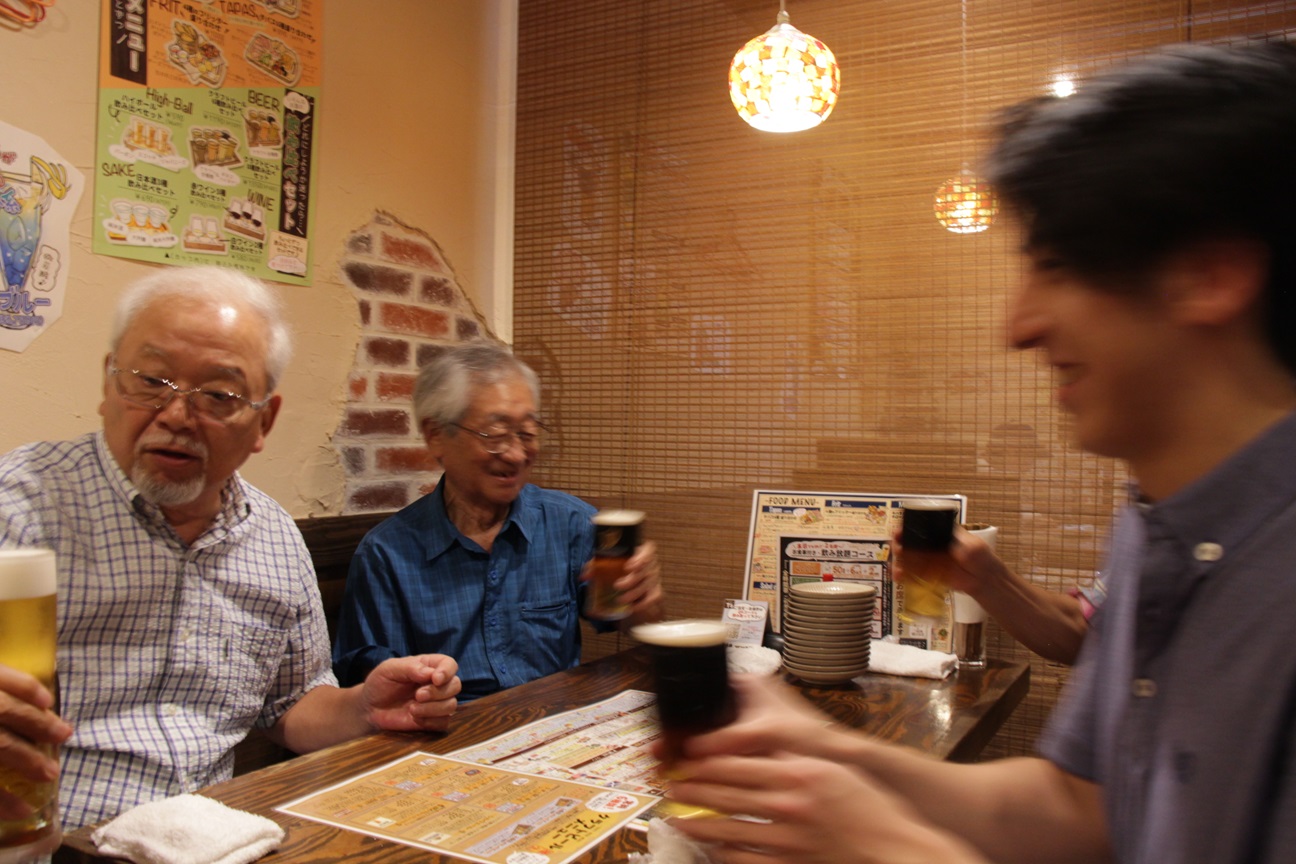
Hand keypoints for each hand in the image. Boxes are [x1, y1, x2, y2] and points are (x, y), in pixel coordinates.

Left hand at [0, 664, 69, 820]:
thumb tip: (12, 791)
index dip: (2, 800)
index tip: (25, 812)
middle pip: (0, 743)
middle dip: (27, 759)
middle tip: (52, 773)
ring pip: (8, 710)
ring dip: (39, 725)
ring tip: (65, 734)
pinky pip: (6, 677)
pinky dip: (29, 688)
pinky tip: (47, 700)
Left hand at [359, 655, 460, 732]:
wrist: (370, 708)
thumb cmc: (380, 683)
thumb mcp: (389, 669)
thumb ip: (410, 668)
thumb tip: (431, 674)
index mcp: (429, 666)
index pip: (450, 664)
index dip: (447, 671)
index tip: (435, 679)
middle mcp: (437, 684)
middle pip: (455, 685)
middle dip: (438, 692)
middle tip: (418, 695)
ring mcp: (436, 703)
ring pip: (451, 705)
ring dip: (432, 708)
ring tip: (412, 709)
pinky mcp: (433, 721)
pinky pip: (443, 723)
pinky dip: (430, 722)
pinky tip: (414, 718)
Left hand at [582, 540, 663, 624]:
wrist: (629, 579)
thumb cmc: (619, 567)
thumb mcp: (607, 563)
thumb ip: (595, 567)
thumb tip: (584, 575)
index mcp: (641, 551)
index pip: (648, 551)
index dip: (640, 558)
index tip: (628, 566)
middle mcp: (650, 564)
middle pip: (645, 570)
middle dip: (631, 580)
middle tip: (617, 586)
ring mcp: (654, 578)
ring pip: (648, 585)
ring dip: (634, 594)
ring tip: (620, 600)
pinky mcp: (655, 591)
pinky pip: (654, 597)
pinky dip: (643, 603)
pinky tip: (632, 607)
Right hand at [663, 674, 838, 762]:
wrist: (835, 759)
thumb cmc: (808, 737)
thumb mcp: (760, 736)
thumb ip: (724, 742)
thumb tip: (687, 752)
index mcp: (745, 681)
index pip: (697, 687)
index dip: (675, 710)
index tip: (659, 731)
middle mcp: (743, 694)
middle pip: (697, 710)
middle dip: (676, 733)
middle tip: (656, 754)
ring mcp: (745, 715)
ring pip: (705, 728)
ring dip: (686, 747)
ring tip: (667, 765)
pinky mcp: (749, 735)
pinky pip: (716, 743)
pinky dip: (701, 756)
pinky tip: (690, 771)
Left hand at [668, 753, 989, 863]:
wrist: (895, 849)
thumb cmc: (869, 807)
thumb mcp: (833, 770)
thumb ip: (795, 760)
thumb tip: (760, 748)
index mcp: (799, 772)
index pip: (738, 762)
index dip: (704, 760)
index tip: (684, 757)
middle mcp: (790, 803)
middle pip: (726, 793)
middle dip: (692, 789)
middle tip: (669, 785)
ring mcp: (789, 837)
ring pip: (729, 828)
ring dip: (698, 823)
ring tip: (677, 817)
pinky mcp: (791, 863)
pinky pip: (746, 860)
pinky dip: (723, 854)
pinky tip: (710, 849)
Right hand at [891, 525, 1005, 599]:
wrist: (985, 579)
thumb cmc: (980, 558)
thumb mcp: (970, 545)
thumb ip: (954, 540)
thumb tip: (936, 534)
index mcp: (940, 532)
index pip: (919, 526)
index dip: (906, 527)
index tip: (898, 531)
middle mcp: (932, 544)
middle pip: (908, 541)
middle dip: (899, 544)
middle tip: (897, 550)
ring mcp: (929, 559)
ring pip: (907, 558)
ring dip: (898, 561)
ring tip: (896, 569)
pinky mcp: (928, 574)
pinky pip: (912, 573)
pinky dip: (903, 575)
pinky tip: (898, 577)